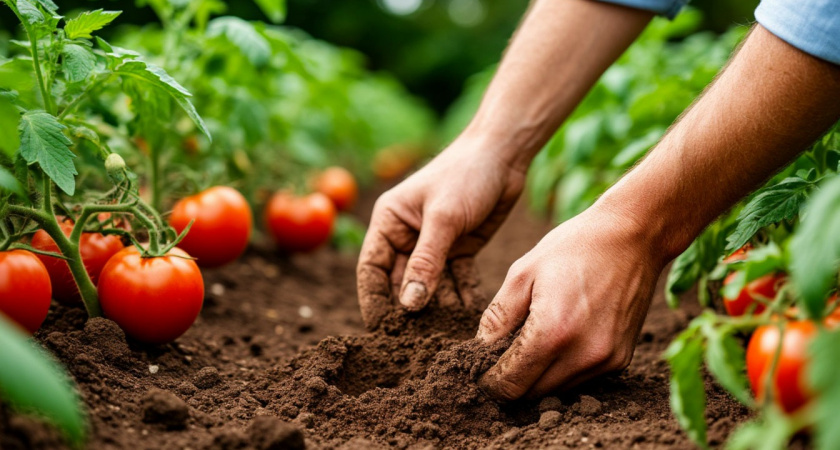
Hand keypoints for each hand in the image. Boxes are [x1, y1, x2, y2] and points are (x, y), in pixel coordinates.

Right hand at [356, 137, 526, 328]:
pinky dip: (461, 298)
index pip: (371, 269)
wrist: (504, 155)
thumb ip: (425, 262)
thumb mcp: (443, 218)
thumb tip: (408, 305)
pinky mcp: (459, 250)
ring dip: (437, 309)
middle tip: (416, 343)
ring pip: (430, 286)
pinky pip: (456, 281)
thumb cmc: (466, 174)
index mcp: (389, 222)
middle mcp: (407, 236)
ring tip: (445, 337)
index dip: (373, 300)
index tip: (381, 330)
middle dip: (408, 311)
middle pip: (400, 283)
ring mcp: (434, 245)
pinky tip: (469, 319)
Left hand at [476, 203, 666, 399]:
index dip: (489, 382)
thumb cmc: (574, 248)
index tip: (480, 370)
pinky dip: (563, 368)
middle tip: (502, 355)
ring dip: (538, 376)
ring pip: (556, 391)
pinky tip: (560, 338)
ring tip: (532, 340)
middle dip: (511, 380)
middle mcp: (583, 355)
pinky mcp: (620, 361)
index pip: (510, 384)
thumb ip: (497, 318)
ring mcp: (606, 361)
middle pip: (532, 395)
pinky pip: (581, 379)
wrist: (634, 236)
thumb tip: (478, 351)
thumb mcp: (522, 273)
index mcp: (553, 332)